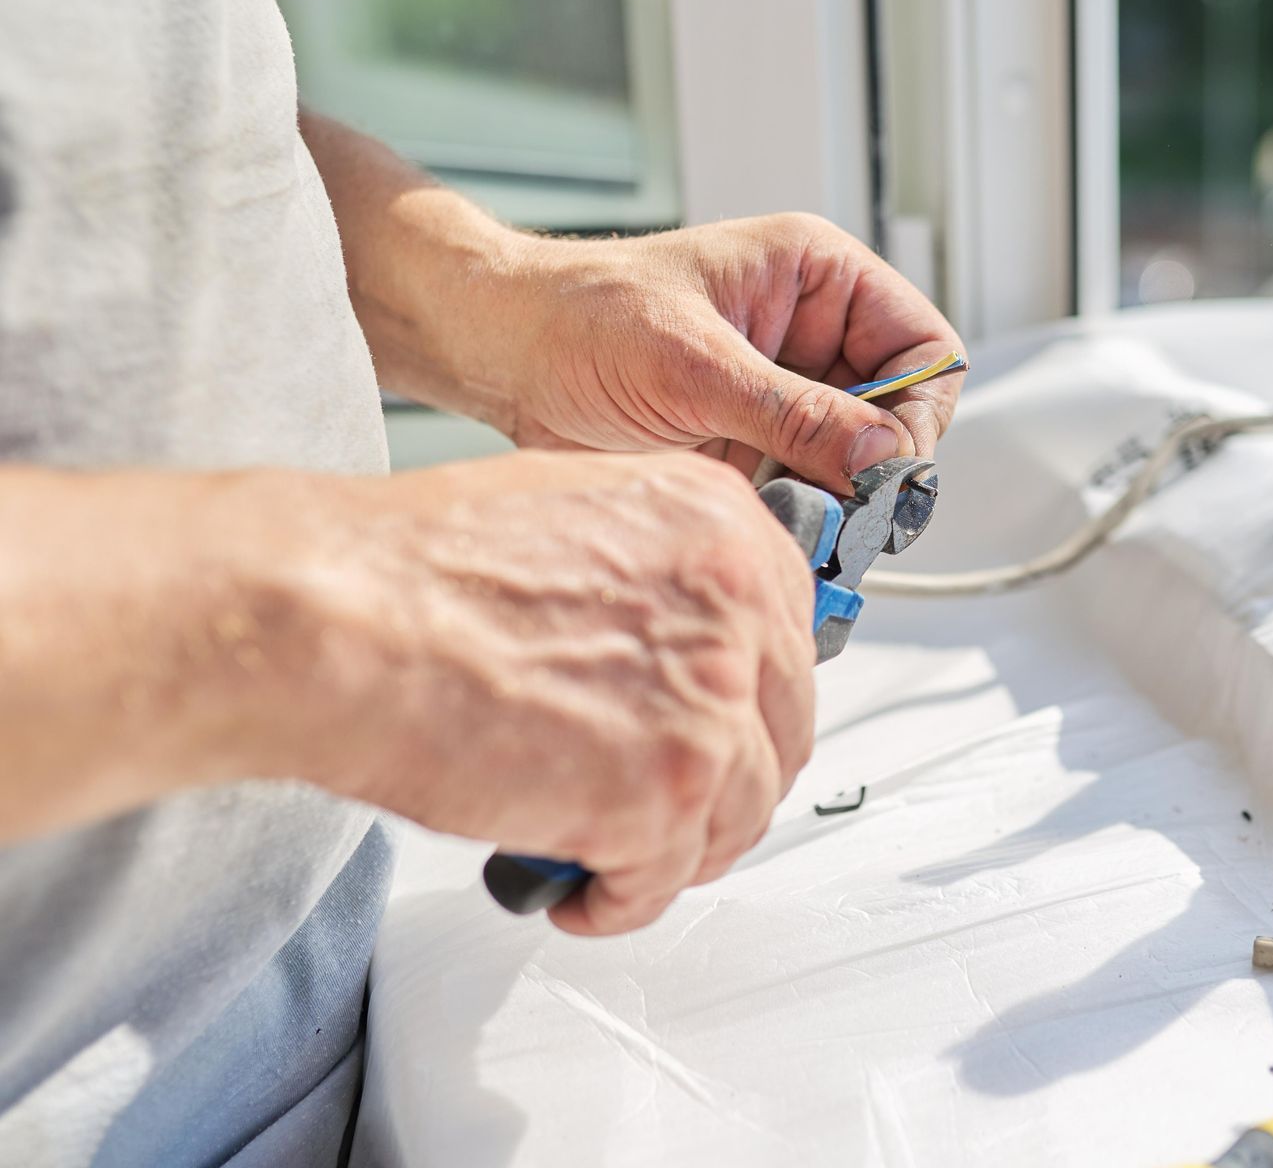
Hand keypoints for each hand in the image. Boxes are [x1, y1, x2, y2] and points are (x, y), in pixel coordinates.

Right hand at [251, 450, 816, 934]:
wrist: (337, 617)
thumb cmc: (413, 569)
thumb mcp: (575, 521)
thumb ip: (654, 577)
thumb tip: (676, 646)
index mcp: (718, 522)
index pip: (788, 637)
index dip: (746, 703)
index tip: (719, 734)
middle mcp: (735, 601)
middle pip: (779, 731)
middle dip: (723, 782)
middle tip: (667, 806)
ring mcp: (711, 699)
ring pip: (737, 814)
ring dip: (676, 848)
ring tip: (612, 853)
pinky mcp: (668, 789)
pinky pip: (667, 878)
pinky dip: (619, 898)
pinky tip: (577, 888)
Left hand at [498, 213, 966, 490]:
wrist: (501, 356)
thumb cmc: (580, 319)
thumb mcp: (692, 364)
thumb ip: (794, 412)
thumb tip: (882, 457)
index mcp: (818, 279)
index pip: (923, 347)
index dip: (918, 410)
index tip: (886, 464)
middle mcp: (814, 337)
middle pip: (901, 416)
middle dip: (879, 469)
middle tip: (849, 513)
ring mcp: (787, 396)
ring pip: (860, 466)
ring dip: (841, 504)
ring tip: (802, 527)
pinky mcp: (757, 446)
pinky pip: (811, 494)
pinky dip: (803, 523)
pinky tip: (777, 536)